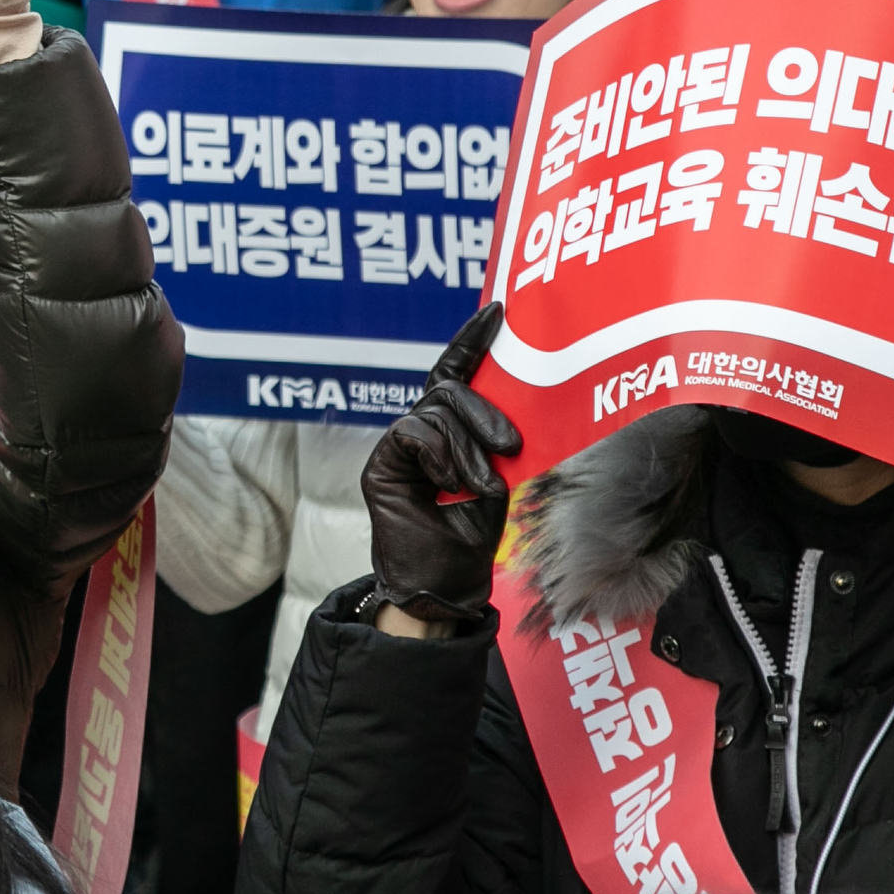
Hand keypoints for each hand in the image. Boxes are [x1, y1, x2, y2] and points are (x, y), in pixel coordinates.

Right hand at [357, 306, 517, 629]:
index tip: (498, 310)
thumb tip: (507, 407)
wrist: (443, 584)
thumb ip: (492, 441)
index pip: (456, 373)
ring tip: (479, 486)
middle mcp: (423, 433)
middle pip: (450, 388)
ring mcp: (400, 447)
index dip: (472, 340)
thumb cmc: (471, 539)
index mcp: (451, 432)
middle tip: (511, 447)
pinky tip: (446, 484)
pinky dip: (438, 454)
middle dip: (485, 412)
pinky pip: (413, 431)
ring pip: (436, 411)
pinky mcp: (382, 463)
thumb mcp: (496, 479)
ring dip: (468, 447)